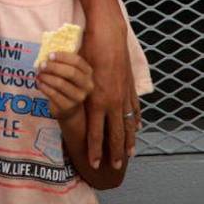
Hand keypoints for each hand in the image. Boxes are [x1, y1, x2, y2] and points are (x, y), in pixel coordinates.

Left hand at [36, 51, 93, 121]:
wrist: (68, 109)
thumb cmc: (66, 84)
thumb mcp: (68, 72)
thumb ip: (62, 61)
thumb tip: (47, 48)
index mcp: (88, 73)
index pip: (77, 61)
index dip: (63, 57)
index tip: (49, 55)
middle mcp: (87, 85)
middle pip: (71, 72)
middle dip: (54, 67)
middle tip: (42, 65)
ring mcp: (78, 97)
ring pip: (61, 84)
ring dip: (47, 77)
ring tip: (38, 74)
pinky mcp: (68, 106)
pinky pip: (54, 94)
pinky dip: (44, 87)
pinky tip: (39, 83)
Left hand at [80, 14, 136, 168]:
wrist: (108, 36)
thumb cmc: (88, 52)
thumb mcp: (77, 74)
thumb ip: (75, 91)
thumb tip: (65, 100)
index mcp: (97, 99)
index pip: (96, 131)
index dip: (95, 148)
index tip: (94, 163)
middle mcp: (112, 101)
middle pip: (115, 134)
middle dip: (114, 152)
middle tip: (114, 168)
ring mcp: (124, 95)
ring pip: (128, 125)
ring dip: (128, 141)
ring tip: (129, 155)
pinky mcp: (130, 88)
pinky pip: (134, 109)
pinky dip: (136, 121)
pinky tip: (137, 130)